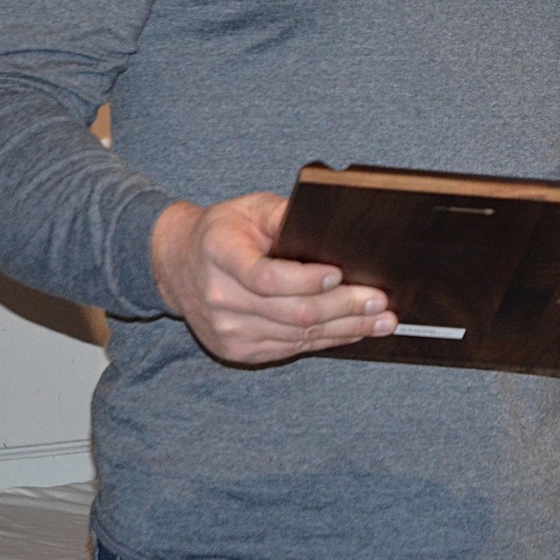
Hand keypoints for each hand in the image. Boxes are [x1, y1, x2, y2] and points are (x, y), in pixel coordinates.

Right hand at [150, 194, 394, 363]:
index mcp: (219, 254)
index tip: (339, 274)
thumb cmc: (222, 231)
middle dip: (342, 307)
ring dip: (345, 328)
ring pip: (296, 335)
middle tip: (379, 300)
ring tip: (381, 319)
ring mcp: (227, 330)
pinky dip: (327, 340)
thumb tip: (325, 225)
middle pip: (290, 311)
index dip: (304, 280)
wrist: (178, 265)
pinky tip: (354, 330)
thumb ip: (283, 213)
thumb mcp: (250, 208)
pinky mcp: (237, 350)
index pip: (264, 277)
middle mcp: (219, 297)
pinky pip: (290, 348)